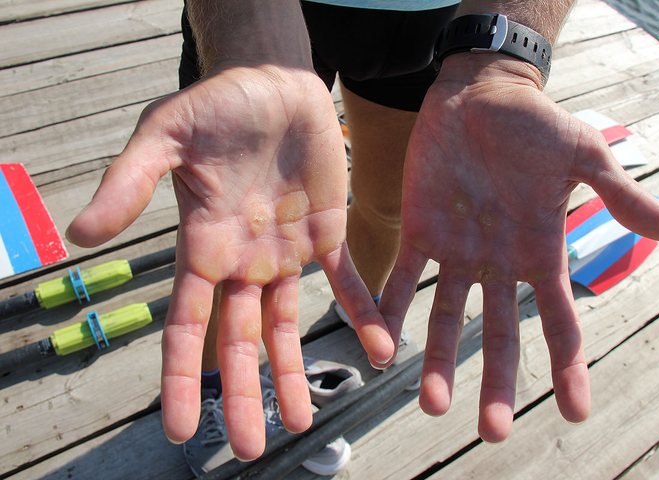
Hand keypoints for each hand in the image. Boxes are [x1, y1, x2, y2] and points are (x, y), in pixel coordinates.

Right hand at [66, 65, 393, 459]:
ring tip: (304, 420)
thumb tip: (80, 233)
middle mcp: (242, 260)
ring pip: (288, 325)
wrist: (274, 83)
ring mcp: (285, 251)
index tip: (179, 426)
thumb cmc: (216, 104)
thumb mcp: (165, 135)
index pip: (187, 324)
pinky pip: (347, 282)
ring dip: (296, 371)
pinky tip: (380, 348)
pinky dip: (364, 313)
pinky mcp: (326, 233)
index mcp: (202, 247)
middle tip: (251, 447)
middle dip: (245, 391)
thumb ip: (128, 182)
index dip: (182, 376)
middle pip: (240, 340)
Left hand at [380, 55, 658, 441]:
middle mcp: (497, 263)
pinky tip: (382, 345)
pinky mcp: (419, 230)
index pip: (559, 321)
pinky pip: (401, 278)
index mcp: (540, 252)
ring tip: (431, 402)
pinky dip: (390, 310)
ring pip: (446, 317)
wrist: (478, 94)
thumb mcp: (584, 156)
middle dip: (495, 381)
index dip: (567, 367)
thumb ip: (620, 196)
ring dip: (438, 360)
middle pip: (498, 334)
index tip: (573, 411)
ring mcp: (456, 251)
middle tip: (490, 430)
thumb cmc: (535, 123)